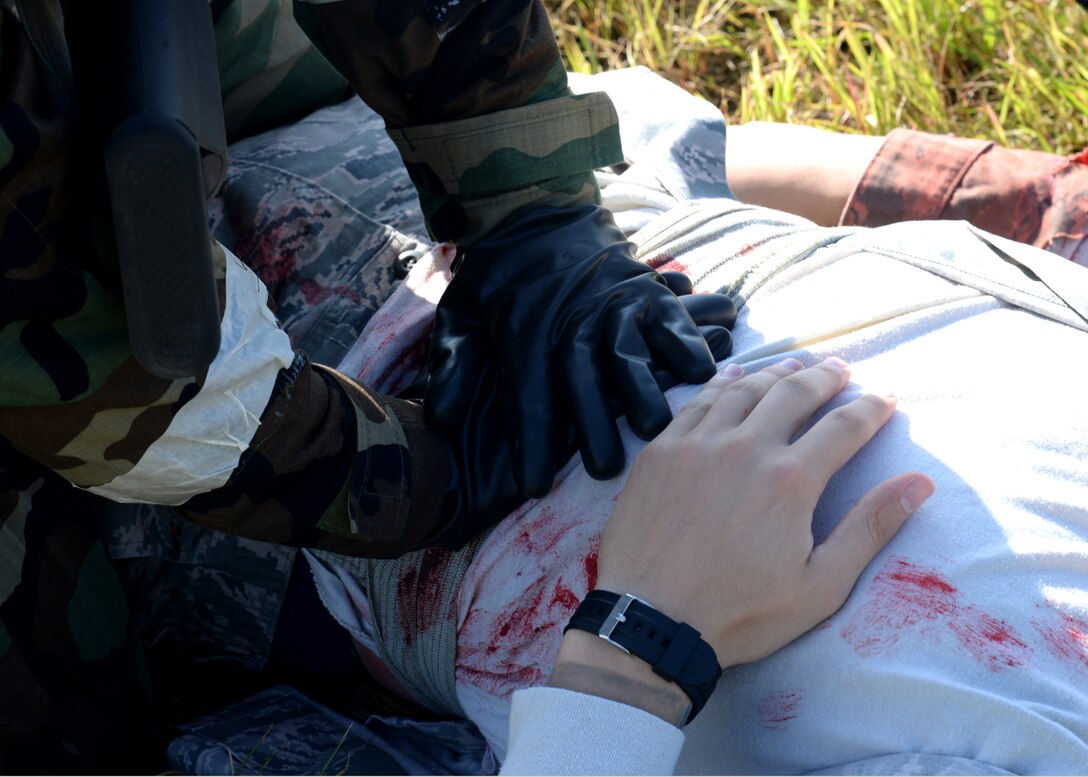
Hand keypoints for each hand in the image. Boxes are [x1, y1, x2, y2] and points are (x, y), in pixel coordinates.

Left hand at [424, 204, 736, 497]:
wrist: (533, 207)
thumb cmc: (497, 274)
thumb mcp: (459, 312)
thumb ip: (453, 365)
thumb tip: (442, 420)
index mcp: (523, 333)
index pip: (525, 396)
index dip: (530, 443)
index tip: (533, 487)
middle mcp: (570, 320)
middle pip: (581, 378)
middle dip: (593, 426)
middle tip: (606, 470)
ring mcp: (610, 301)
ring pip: (628, 349)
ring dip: (645, 388)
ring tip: (660, 425)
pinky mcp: (643, 286)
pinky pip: (670, 316)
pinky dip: (687, 340)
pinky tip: (704, 371)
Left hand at [595, 357, 933, 667]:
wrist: (649, 622)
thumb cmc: (738, 614)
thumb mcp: (819, 586)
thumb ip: (869, 528)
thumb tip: (919, 484)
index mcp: (791, 479)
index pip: (844, 426)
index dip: (872, 408)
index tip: (887, 398)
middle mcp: (745, 447)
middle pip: (794, 393)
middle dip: (825, 377)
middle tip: (841, 368)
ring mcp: (697, 444)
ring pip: (744, 390)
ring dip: (775, 373)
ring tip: (795, 365)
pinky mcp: (660, 451)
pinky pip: (696, 402)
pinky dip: (721, 383)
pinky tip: (732, 377)